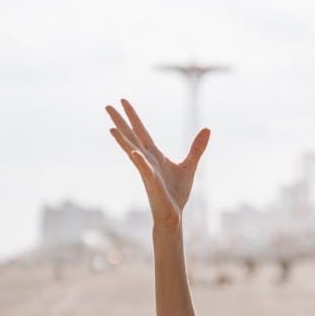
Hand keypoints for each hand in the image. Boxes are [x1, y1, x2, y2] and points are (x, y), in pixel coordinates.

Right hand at [105, 98, 210, 230]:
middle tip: (107, 105)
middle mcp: (146, 160)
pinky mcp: (152, 183)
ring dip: (122, 140)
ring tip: (110, 127)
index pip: (141, 131)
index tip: (123, 101)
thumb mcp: (189, 166)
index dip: (133, 116)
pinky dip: (140, 161)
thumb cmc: (176, 193)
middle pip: (131, 136)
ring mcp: (147, 171)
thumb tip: (207, 129)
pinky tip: (134, 152)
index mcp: (154, 155)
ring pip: (132, 151)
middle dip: (120, 121)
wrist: (173, 214)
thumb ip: (196, 148)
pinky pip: (145, 170)